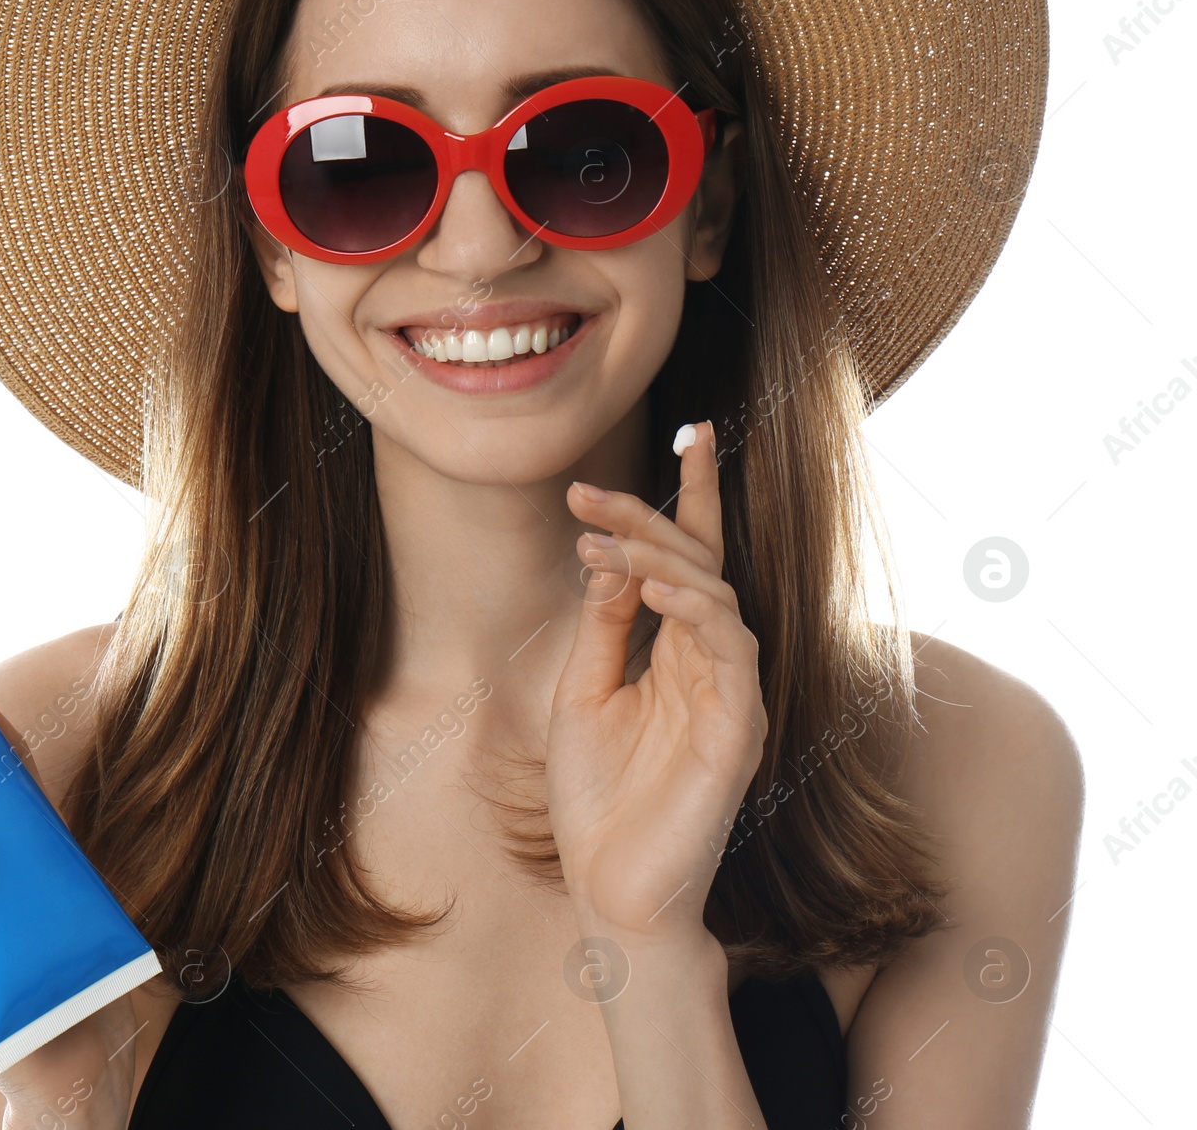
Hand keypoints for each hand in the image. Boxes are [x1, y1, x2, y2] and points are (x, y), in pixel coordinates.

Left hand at [546, 421, 766, 942]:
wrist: (610, 891)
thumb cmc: (595, 799)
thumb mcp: (581, 694)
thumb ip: (602, 626)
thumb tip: (612, 555)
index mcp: (676, 651)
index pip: (691, 558)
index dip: (693, 495)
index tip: (688, 431)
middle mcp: (711, 662)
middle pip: (697, 564)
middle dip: (648, 518)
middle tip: (584, 494)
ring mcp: (730, 693)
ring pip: (715, 595)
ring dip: (659, 559)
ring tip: (605, 541)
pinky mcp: (741, 727)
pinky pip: (730, 648)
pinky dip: (695, 610)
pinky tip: (654, 589)